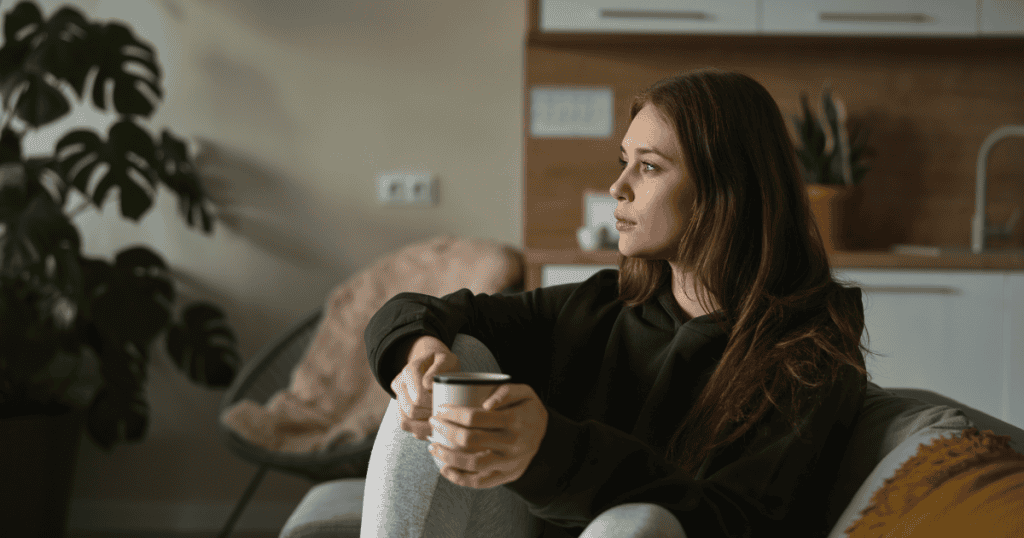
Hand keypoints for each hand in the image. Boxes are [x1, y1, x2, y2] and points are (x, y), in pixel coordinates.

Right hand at [390, 335, 459, 439]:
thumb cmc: (443, 363)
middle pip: (411, 411)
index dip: (433, 405)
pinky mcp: (399, 408)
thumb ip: (439, 368)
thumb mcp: (446, 360)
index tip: (446, 404)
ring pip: (405, 422)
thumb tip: (427, 385)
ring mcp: (397, 397)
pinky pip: (405, 426)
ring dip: (424, 427)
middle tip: (445, 415)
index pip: (418, 398)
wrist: (432, 363)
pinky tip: (432, 428)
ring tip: (440, 424)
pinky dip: (419, 430)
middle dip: (430, 416)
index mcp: (410, 371)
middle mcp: (399, 384)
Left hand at [428, 383, 547, 488]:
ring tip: (433, 447)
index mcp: (515, 420)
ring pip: (473, 464)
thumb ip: (506, 391)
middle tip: (434, 423)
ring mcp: (510, 463)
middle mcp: (513, 444)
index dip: (454, 413)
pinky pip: (480, 482)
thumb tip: (486, 403)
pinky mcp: (507, 476)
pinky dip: (459, 478)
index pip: (476, 418)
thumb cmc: (529, 411)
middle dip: (446, 431)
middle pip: (471, 440)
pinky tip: (444, 469)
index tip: (441, 409)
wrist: (548, 437)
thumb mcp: (526, 393)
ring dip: (448, 456)